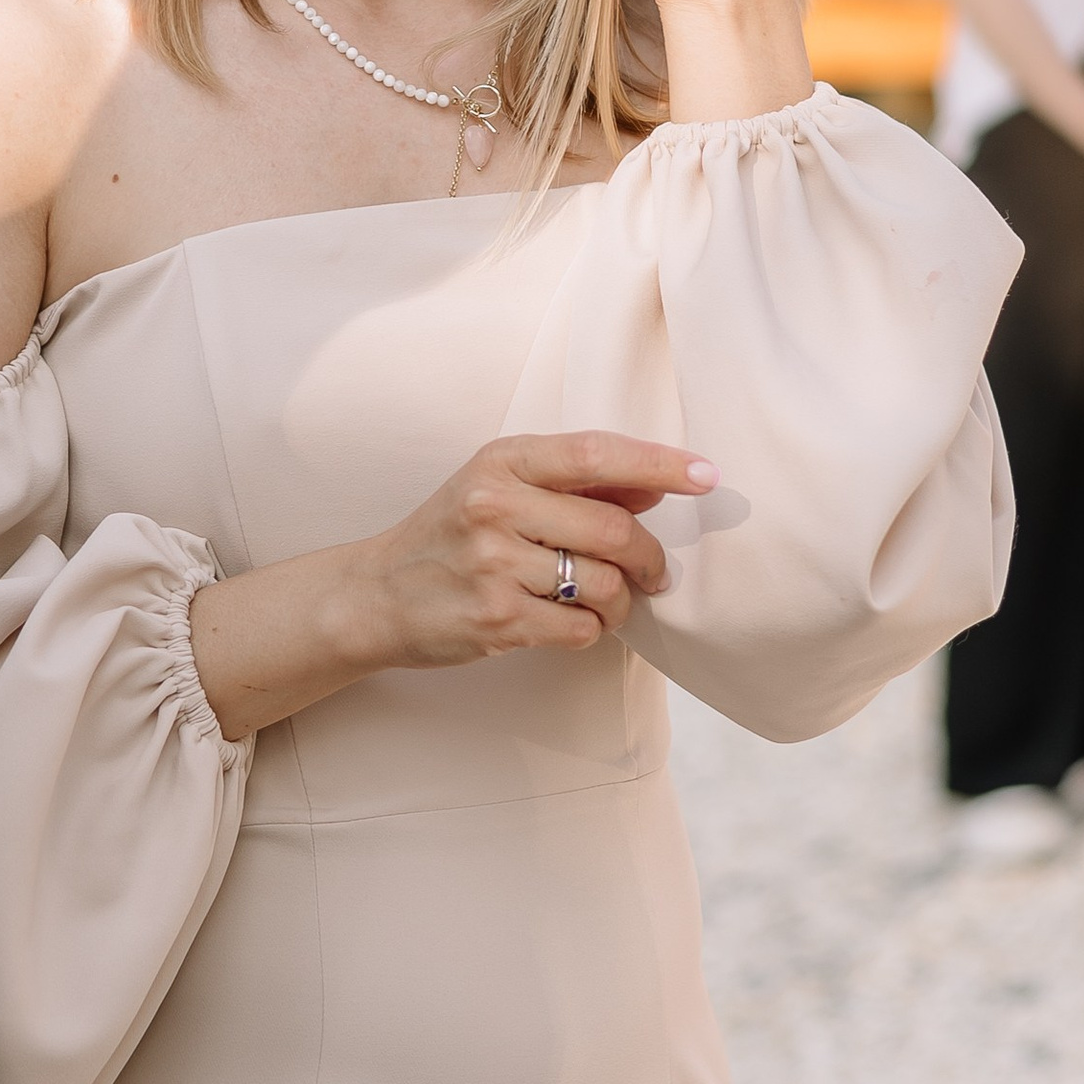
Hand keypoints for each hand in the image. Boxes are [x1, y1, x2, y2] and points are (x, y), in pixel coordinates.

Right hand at [344, 432, 715, 665]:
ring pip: (604, 584)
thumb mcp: (500, 487)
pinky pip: (581, 628)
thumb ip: (575, 483)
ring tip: (607, 602)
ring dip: (621, 601)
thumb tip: (658, 483)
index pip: (597, 453)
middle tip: (657, 572)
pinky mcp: (495, 618)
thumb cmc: (452, 534)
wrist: (377, 594)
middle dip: (650, 557)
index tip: (707, 475)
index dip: (660, 464)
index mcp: (501, 461)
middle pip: (614, 528)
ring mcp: (493, 564)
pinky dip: (592, 630)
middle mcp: (494, 505)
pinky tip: (571, 622)